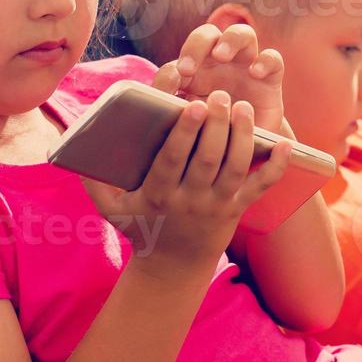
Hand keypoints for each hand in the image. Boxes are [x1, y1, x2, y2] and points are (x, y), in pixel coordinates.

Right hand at [81, 91, 293, 275]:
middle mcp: (190, 200)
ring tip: (244, 107)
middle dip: (217, 125)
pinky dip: (276, 166)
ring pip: (235, 168)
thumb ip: (94, 181)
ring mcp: (217, 204)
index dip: (184, 133)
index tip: (191, 104)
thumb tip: (75, 146)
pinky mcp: (238, 208)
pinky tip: (286, 143)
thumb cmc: (141, 226)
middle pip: (208, 159)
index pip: (173, 160)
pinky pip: (261, 187)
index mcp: (158, 195)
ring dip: (243, 136)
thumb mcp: (111, 209)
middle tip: (221, 95)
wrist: (173, 267)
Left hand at [152, 23, 287, 133]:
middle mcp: (220, 62)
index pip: (177, 62)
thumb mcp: (194, 128)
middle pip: (207, 35)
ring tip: (221, 55)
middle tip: (187, 69)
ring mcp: (247, 65)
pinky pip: (272, 59)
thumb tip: (157, 105)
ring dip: (229, 40)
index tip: (169, 87)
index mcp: (194, 72)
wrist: (247, 150)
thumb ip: (176, 113)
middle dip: (195, 46)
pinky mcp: (270, 76)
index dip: (171, 72)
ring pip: (241, 34)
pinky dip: (265, 61)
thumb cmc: (214, 136)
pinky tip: (255, 72)